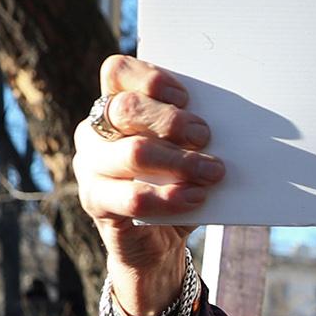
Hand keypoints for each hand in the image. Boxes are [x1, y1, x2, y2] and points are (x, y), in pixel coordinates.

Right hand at [76, 56, 224, 315]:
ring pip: (134, 153)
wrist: (155, 243)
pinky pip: (134, 198)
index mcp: (111, 105)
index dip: (152, 79)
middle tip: (205, 137)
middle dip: (171, 120)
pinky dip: (171, 197)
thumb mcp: (181, 150)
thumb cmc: (172, 184)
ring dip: (181, 161)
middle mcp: (93, 132)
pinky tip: (196, 197)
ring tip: (213, 172)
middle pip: (125, 108)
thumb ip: (188, 132)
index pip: (117, 72)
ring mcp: (89, 167)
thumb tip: (226, 119)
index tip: (187, 98)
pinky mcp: (95, 202)